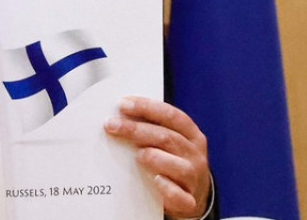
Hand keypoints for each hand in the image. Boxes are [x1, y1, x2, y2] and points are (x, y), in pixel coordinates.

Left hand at [105, 96, 210, 218]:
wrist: (192, 197)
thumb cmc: (174, 162)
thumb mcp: (170, 143)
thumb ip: (152, 129)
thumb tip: (119, 115)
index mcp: (191, 135)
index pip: (171, 116)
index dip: (147, 107)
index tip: (123, 104)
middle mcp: (194, 155)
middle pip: (168, 138)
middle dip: (137, 130)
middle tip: (112, 125)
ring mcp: (193, 179)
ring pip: (179, 166)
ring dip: (155, 158)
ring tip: (137, 155)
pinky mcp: (188, 201)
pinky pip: (180, 197)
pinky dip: (168, 189)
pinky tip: (156, 181)